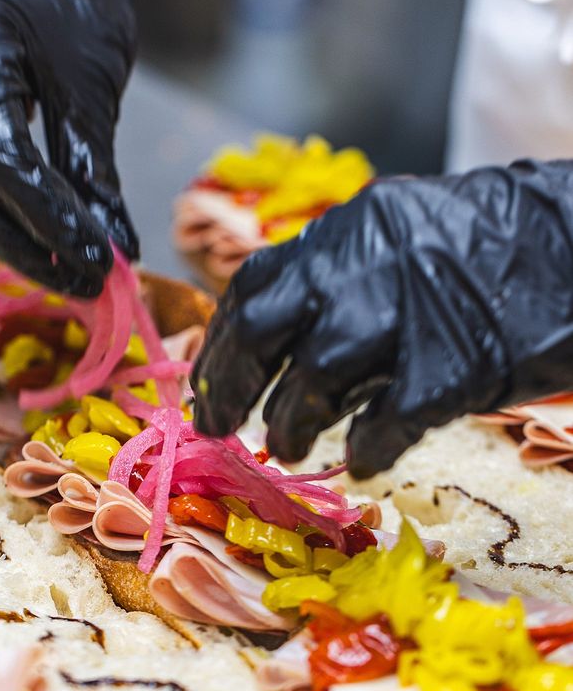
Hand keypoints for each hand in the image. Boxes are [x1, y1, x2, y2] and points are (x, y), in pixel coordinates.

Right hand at [0, 0, 137, 297]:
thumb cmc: (72, 4)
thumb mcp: (91, 85)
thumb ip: (95, 170)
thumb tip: (115, 248)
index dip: (47, 217)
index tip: (99, 258)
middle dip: (22, 247)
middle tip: (82, 282)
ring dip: (13, 245)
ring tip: (72, 275)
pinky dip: (4, 222)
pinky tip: (46, 248)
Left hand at [192, 160, 572, 477]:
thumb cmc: (485, 252)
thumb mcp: (398, 238)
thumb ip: (336, 280)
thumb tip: (272, 347)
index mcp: (348, 231)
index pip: (253, 287)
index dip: (220, 346)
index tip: (205, 388)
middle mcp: (365, 265)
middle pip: (264, 330)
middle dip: (230, 386)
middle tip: (219, 427)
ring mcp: (407, 314)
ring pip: (315, 380)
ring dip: (290, 425)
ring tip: (287, 447)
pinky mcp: (451, 368)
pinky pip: (385, 424)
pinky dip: (364, 449)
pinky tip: (361, 460)